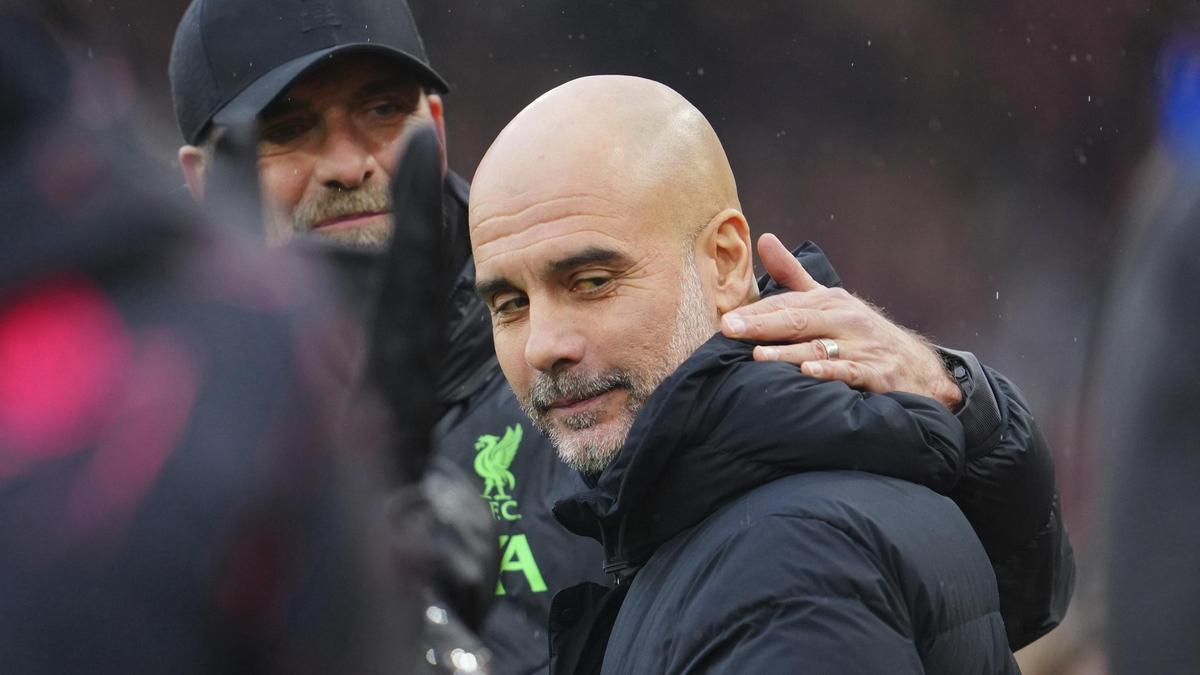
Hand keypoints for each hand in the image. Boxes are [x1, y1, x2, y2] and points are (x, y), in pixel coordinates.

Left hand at [720, 233, 962, 410]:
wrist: (916, 367)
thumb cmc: (861, 333)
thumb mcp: (830, 300)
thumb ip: (793, 275)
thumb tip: (763, 239)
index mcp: (830, 302)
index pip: (788, 304)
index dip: (757, 312)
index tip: (727, 320)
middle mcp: (845, 320)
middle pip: (799, 321)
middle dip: (762, 326)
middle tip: (730, 331)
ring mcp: (861, 346)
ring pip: (818, 348)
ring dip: (788, 352)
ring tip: (758, 355)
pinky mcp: (876, 372)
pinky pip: (849, 371)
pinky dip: (829, 371)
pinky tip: (808, 372)